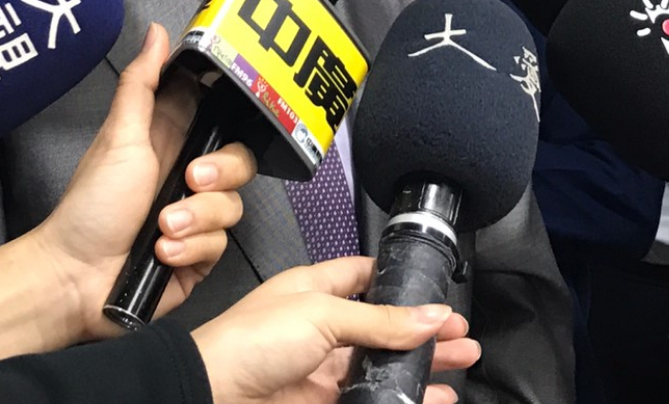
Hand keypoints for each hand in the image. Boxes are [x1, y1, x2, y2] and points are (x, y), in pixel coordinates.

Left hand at [20, 23, 256, 344]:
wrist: (77, 277)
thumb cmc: (91, 205)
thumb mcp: (119, 136)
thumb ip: (143, 84)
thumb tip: (158, 32)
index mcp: (170, 140)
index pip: (219, 116)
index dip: (229, 117)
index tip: (218, 123)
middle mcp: (186, 175)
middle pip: (239, 161)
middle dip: (221, 172)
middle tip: (190, 178)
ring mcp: (195, 216)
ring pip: (233, 206)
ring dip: (197, 218)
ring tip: (163, 227)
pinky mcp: (199, 254)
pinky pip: (220, 246)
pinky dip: (191, 250)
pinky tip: (163, 253)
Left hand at [192, 256, 479, 403]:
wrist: (208, 396)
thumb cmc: (244, 342)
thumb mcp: (321, 314)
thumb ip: (379, 319)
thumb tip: (428, 315)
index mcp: (313, 289)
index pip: (364, 276)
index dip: (400, 282)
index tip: (435, 291)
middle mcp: (318, 328)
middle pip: (382, 327)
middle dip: (422, 331)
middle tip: (460, 336)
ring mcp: (320, 369)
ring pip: (380, 367)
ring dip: (419, 368)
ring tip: (458, 368)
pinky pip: (368, 400)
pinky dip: (400, 400)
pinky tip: (425, 401)